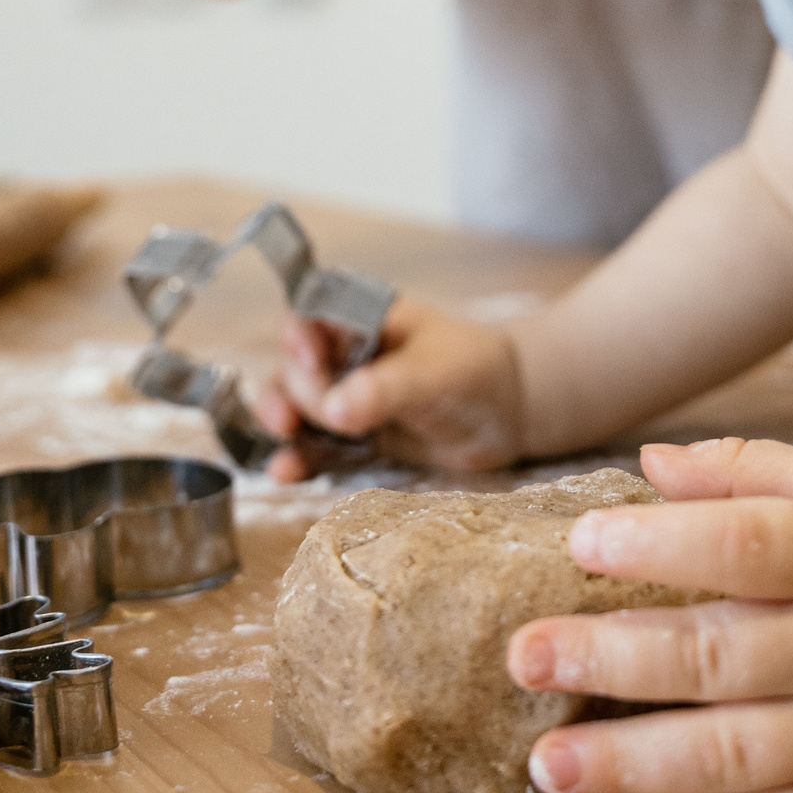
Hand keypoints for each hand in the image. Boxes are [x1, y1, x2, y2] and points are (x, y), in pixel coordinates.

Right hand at [252, 297, 523, 482]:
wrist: (510, 413)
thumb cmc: (475, 371)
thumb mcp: (434, 373)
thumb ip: (386, 387)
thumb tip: (336, 409)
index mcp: (361, 319)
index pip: (309, 318)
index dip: (298, 339)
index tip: (311, 362)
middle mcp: (345, 354)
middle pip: (296, 368)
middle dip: (305, 394)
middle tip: (337, 417)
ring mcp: (347, 395)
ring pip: (295, 406)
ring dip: (282, 424)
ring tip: (284, 443)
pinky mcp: (355, 436)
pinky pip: (315, 445)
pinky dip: (298, 457)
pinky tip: (284, 474)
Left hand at [507, 439, 792, 792]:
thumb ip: (747, 469)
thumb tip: (646, 464)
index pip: (748, 544)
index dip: (662, 544)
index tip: (579, 543)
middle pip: (726, 657)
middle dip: (614, 662)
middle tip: (525, 658)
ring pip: (746, 755)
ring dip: (639, 762)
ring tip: (552, 762)